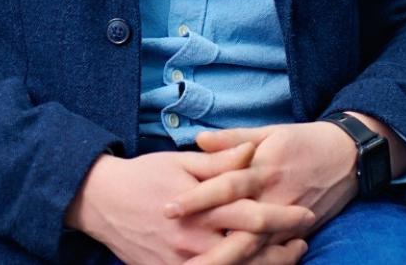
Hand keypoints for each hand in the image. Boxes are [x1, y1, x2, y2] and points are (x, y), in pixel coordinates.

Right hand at [66, 144, 310, 264]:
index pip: (252, 216)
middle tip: (304, 238)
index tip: (305, 213)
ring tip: (290, 255)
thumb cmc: (143, 176)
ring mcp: (183, 263)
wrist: (100, 202)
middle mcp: (194, 241)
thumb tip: (252, 152)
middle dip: (283, 247)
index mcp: (199, 208)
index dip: (283, 217)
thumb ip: (219, 162)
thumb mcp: (180, 162)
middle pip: (250, 251)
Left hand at [166, 122, 359, 237]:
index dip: (197, 198)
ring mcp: (288, 220)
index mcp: (263, 169)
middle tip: (179, 255)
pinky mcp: (298, 233)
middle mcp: (275, 198)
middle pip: (240, 229)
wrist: (349, 156)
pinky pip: (273, 255)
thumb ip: (232, 139)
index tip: (169, 208)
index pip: (225, 186)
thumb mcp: (268, 132)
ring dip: (228, 261)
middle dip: (209, 245)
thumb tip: (198, 138)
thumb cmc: (303, 141)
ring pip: (257, 249)